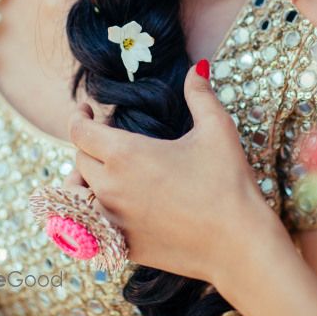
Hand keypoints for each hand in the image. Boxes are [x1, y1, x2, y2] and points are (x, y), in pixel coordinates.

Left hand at [69, 63, 288, 285]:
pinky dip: (92, 212)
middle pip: (78, 160)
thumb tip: (196, 68)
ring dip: (82, 180)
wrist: (239, 246)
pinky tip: (111, 206)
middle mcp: (110, 188)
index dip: (79, 116)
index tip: (88, 109)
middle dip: (87, 144)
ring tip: (98, 172)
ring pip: (77, 196)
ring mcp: (113, 221)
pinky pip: (90, 227)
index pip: (80, 131)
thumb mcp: (217, 130)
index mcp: (125, 155)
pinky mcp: (122, 247)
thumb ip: (200, 95)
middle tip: (104, 137)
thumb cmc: (229, 184)